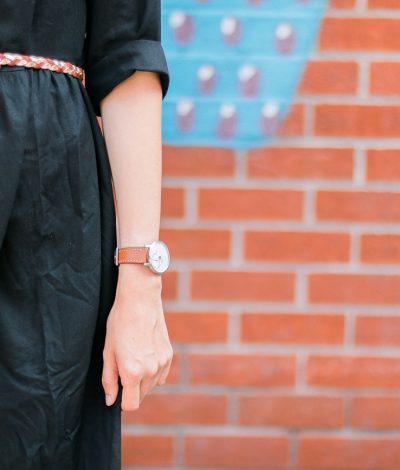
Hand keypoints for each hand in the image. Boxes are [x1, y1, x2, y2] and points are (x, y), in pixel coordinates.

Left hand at [101, 265, 172, 410]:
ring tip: (134, 358)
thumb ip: (109, 380)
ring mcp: (162, 363)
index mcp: (133, 372)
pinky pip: (162, 375)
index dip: (122, 401)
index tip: (117, 391)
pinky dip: (154, 372)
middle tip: (123, 369)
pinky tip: (146, 355)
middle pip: (141, 396)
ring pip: (152, 386)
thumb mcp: (108, 352)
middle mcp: (151, 371)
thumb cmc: (120, 323)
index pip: (130, 405)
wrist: (140, 300)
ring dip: (143, 381)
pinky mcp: (169, 355)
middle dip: (131, 390)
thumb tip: (110, 400)